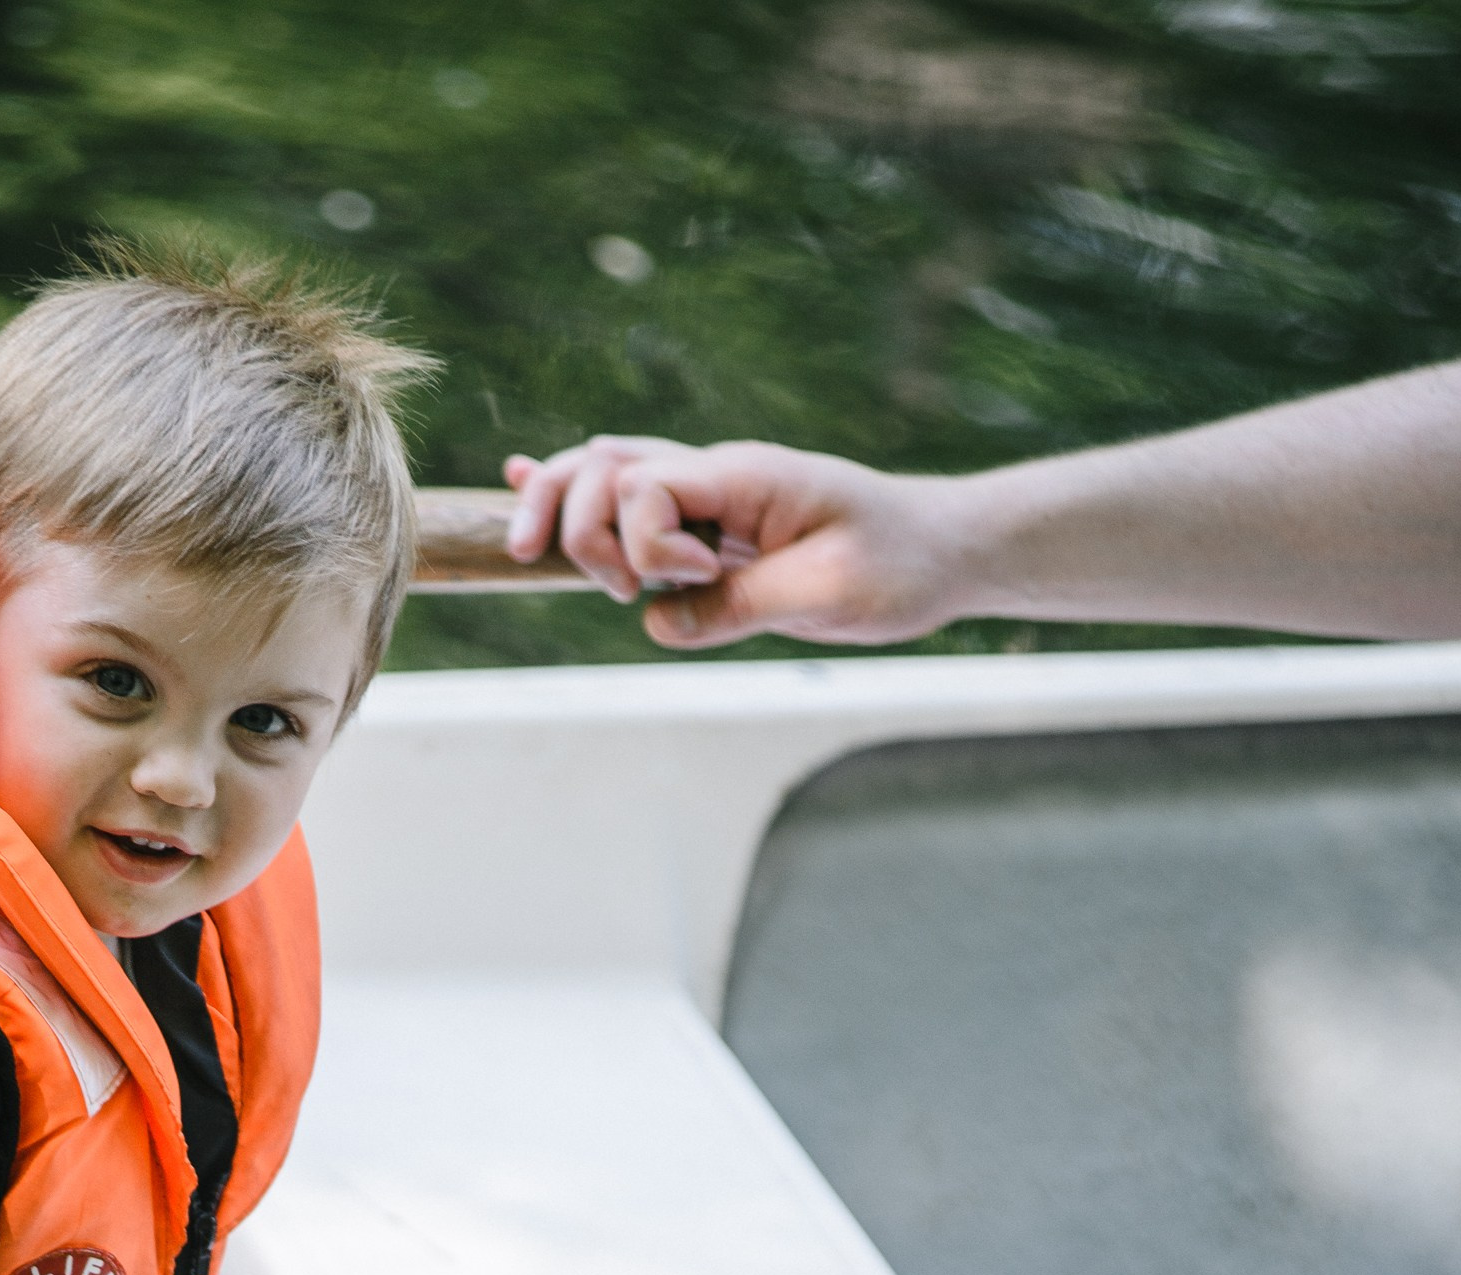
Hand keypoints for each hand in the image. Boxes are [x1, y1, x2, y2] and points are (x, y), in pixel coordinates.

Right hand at [503, 434, 978, 649]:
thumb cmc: (897, 566)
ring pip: (606, 473)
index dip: (647, 541)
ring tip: (526, 550)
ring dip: (560, 508)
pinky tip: (520, 481)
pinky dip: (574, 492)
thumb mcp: (827, 596)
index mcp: (745, 479)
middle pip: (605, 466)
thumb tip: (657, 622)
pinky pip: (632, 494)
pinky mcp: (710, 525)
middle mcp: (717, 475)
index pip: (648, 485)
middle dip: (577, 523)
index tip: (698, 580)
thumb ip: (739, 606)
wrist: (940, 550)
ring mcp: (709, 494)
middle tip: (615, 589)